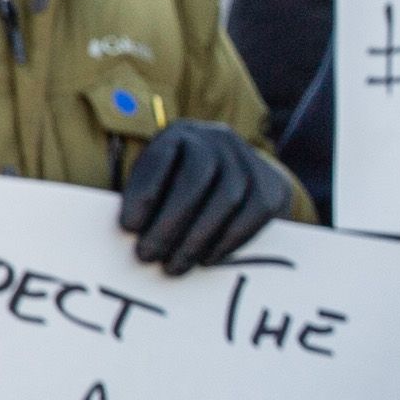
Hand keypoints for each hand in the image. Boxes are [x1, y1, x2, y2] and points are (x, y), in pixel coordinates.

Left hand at [115, 119, 289, 276]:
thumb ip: (147, 201)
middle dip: (170, 222)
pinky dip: (227, 241)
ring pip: (227, 199)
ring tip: (173, 266)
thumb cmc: (182, 188)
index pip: (162, 158)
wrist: (240, 178)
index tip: (128, 227)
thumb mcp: (159, 181)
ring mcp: (248, 161)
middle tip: (147, 256)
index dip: (144, 193)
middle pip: (197, 177)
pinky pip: (252, 216)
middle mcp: (217, 139)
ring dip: (197, 238)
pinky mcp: (270, 187)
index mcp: (180, 134)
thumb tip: (132, 233)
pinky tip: (206, 259)